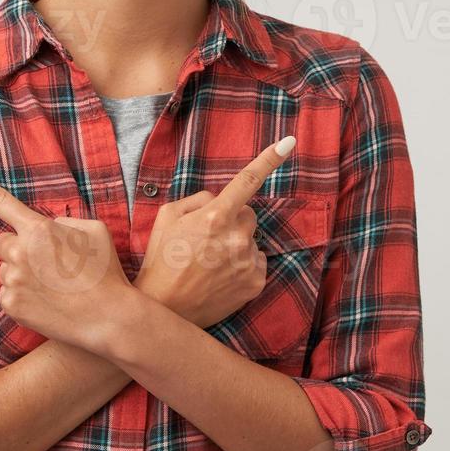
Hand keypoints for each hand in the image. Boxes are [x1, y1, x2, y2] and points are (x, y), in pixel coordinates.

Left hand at [0, 159, 131, 353]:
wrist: (109, 319)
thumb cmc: (105, 272)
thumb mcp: (94, 230)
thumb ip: (63, 222)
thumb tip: (47, 228)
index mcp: (38, 229)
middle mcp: (19, 253)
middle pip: (3, 241)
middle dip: (20, 247)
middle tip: (49, 262)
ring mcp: (12, 281)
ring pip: (7, 268)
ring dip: (23, 272)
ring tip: (56, 286)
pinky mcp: (10, 305)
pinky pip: (9, 291)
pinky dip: (24, 294)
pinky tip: (48, 301)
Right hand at [133, 135, 296, 328]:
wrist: (164, 308)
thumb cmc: (161, 259)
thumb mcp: (166, 217)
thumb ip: (198, 200)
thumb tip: (220, 199)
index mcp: (215, 216)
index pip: (247, 181)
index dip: (269, 159)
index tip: (289, 142)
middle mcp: (236, 237)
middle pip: (248, 215)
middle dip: (233, 220)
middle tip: (206, 239)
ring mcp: (248, 261)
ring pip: (251, 240)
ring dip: (236, 245)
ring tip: (209, 263)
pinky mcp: (255, 283)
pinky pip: (256, 262)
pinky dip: (242, 266)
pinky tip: (220, 276)